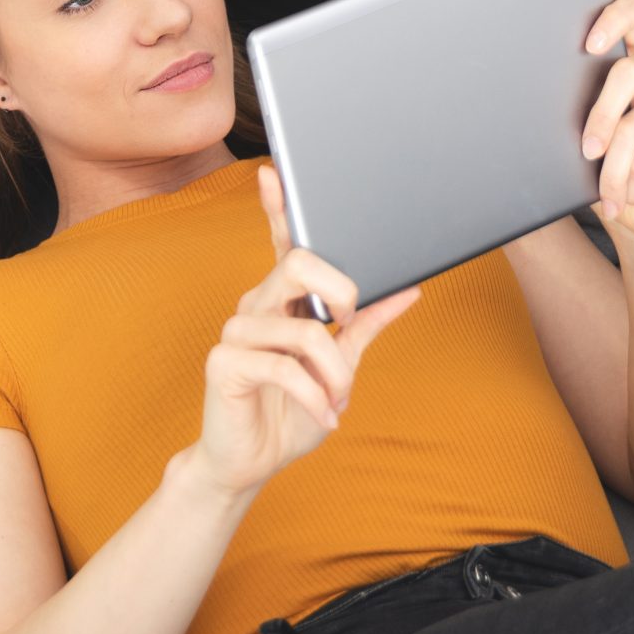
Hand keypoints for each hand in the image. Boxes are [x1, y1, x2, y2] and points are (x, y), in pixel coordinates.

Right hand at [186, 165, 420, 500]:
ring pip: (301, 330)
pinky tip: (324, 415)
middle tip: (349, 329)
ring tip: (337, 400)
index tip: (274, 171)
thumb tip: (409, 290)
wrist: (252, 462)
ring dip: (334, 373)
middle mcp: (255, 305)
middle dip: (340, 293)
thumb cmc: (291, 411)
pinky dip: (315, 397)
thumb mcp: (340, 367)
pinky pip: (283, 367)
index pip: (283, 242)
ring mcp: (235, 332)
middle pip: (297, 265)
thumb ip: (366, 326)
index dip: (278, 206)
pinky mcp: (224, 362)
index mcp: (281, 299)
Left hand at [580, 0, 633, 248]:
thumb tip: (540, 102)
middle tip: (587, 150)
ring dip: (613, 166)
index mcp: (628, 62)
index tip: (589, 46)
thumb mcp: (579, 137)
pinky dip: (632, 181)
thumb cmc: (600, 169)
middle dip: (601, 115)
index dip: (616, 19)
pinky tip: (627, 195)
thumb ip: (573, 110)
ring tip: (604, 192)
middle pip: (630, 70)